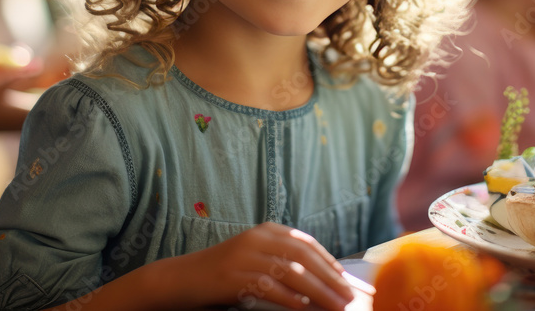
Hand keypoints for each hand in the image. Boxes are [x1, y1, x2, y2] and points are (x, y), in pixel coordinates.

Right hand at [185, 222, 354, 310]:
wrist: (182, 279)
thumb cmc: (224, 274)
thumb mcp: (256, 260)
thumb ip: (284, 265)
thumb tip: (323, 284)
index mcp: (266, 231)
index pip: (308, 245)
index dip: (332, 263)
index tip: (351, 282)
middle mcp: (257, 238)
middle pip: (304, 257)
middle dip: (332, 278)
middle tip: (352, 297)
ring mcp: (244, 256)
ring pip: (291, 272)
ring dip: (319, 291)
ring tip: (337, 306)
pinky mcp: (233, 276)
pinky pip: (269, 288)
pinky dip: (290, 299)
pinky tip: (305, 309)